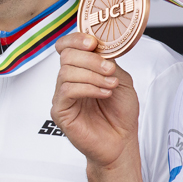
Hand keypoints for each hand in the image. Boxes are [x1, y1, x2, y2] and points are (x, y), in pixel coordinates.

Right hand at [51, 32, 140, 169]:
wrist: (122, 142)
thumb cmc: (120, 113)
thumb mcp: (121, 80)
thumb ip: (109, 62)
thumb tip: (100, 47)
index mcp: (80, 69)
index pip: (66, 46)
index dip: (75, 39)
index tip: (92, 42)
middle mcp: (68, 80)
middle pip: (66, 56)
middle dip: (91, 59)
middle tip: (110, 69)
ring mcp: (62, 96)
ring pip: (67, 72)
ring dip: (93, 75)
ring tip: (111, 85)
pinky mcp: (60, 111)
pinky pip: (67, 90)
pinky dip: (88, 88)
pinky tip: (103, 94)